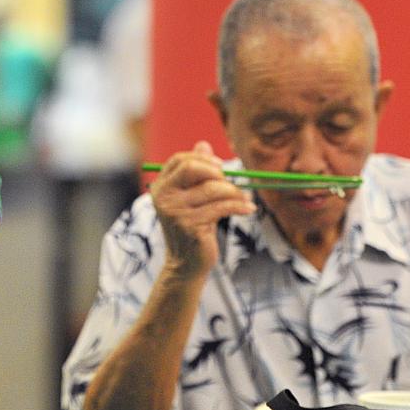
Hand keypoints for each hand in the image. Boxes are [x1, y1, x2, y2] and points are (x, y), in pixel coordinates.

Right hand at [149, 141, 254, 276]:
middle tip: (231, 185)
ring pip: (213, 189)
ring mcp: (175, 211)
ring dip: (235, 192)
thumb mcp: (191, 198)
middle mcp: (164, 197)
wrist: (186, 264)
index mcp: (161, 186)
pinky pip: (222, 207)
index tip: (221, 168)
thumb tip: (204, 144)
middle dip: (217, 173)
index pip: (180, 160)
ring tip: (245, 199)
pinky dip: (239, 206)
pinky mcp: (190, 225)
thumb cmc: (192, 227)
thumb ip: (196, 172)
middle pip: (192, 168)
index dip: (203, 159)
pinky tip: (248, 209)